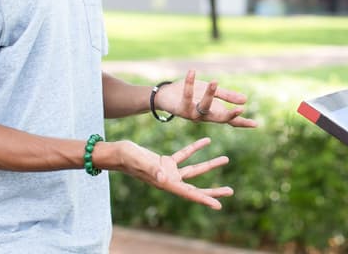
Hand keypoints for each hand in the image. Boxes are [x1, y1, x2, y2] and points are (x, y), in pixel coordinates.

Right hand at [110, 137, 233, 209]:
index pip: (188, 194)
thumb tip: (165, 177)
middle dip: (212, 190)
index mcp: (165, 184)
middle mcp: (169, 181)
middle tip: (230, 191)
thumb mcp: (140, 162)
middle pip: (195, 188)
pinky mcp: (165, 162)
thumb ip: (153, 169)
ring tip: (225, 159)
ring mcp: (168, 172)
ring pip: (193, 170)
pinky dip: (195, 148)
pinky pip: (184, 155)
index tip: (218, 205)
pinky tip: (206, 141)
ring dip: (209, 165)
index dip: (204, 199)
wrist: (117, 153)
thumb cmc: (127, 158)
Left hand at [156, 69, 257, 127]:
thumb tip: (245, 100)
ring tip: (214, 81)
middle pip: (220, 118)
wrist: (167, 95)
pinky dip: (189, 82)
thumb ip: (227, 96)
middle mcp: (204, 116)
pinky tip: (192, 71)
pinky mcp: (180, 108)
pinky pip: (187, 95)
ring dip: (209, 94)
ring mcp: (192, 114)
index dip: (243, 122)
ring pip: (204, 106)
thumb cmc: (192, 94)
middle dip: (230, 115)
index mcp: (214, 113)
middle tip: (241, 109)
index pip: (230, 120)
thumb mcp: (211, 92)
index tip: (256, 124)